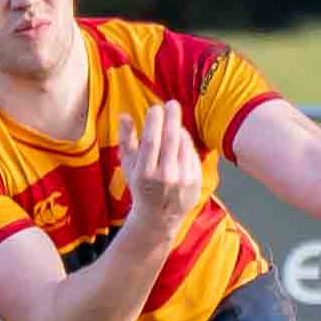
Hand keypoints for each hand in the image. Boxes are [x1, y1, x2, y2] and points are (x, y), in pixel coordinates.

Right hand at [112, 102, 202, 245]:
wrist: (159, 217)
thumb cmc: (141, 187)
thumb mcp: (128, 166)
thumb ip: (126, 140)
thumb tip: (124, 115)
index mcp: (145, 173)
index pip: (151, 142)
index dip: (154, 122)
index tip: (155, 108)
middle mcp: (165, 177)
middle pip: (171, 140)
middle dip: (172, 118)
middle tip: (172, 103)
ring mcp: (182, 180)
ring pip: (184, 145)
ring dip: (179, 130)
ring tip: (173, 124)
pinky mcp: (195, 181)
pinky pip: (193, 155)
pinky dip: (187, 145)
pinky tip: (181, 142)